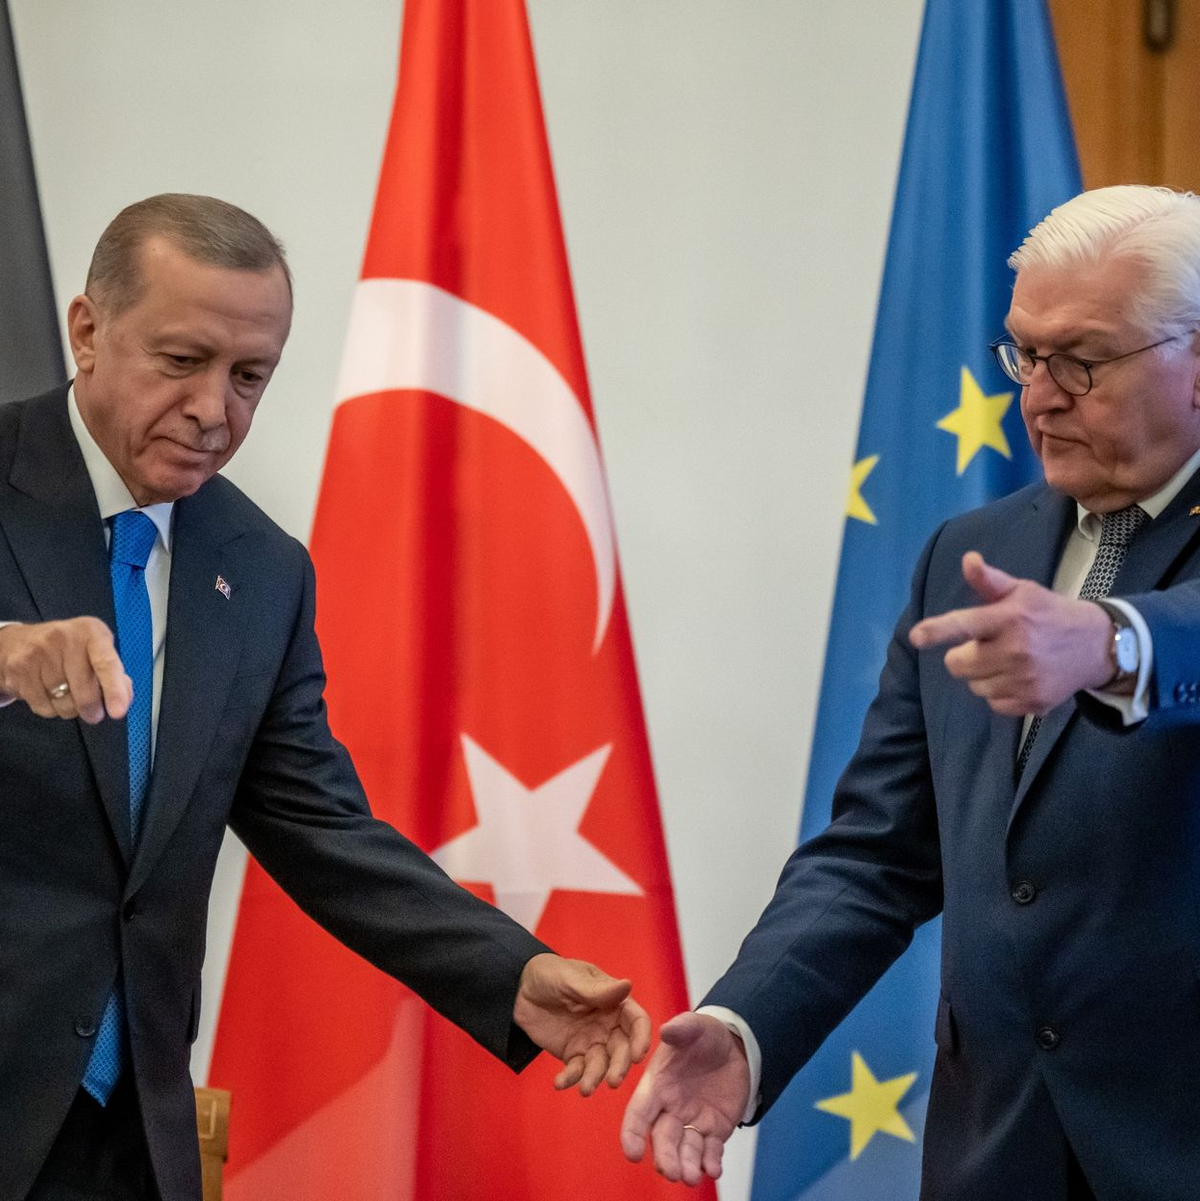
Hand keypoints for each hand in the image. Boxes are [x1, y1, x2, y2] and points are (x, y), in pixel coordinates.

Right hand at [0, 618, 131, 722]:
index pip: (106, 663)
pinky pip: (43, 706)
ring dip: (69, 709)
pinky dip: (50, 709)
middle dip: (92, 710)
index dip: (114, 690)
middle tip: (94, 714)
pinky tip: (48, 693)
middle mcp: (66, 638)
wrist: (18, 642)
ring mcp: (40, 651)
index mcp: (92, 632)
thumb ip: (115, 674)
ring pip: (63, 702)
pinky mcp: (20, 667)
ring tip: (66, 695)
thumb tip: (124, 699)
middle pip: (85, 691)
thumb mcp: (95, 651)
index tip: (118, 712)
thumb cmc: (68, 650)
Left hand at [513, 953, 650, 1094]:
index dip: (641, 1037)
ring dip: (595, 1078)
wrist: (520, 989)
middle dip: (619, 1066)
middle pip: (622, 1049)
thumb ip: (597, 990)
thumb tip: (627, 985)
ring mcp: (591, 1041)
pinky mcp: (573, 1054)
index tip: (637, 1055)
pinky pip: (576, 1070)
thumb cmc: (551, 974)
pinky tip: (559, 1082)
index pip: (636, 1020)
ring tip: (585, 1089)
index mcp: (614, 1002)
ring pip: (600, 1064)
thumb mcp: (571, 979)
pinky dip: (570, 1078)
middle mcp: (608, 1025)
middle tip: (613, 1081)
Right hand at [620, 1012, 749, 1184]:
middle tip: (672, 1172)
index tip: (633, 1153)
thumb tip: (666, 1031)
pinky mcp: (714, 1131)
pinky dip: (711, 1163)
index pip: (639, 1112)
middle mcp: (670, 1108)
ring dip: (687, 1165)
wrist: (734, 1047)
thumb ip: (682, 1029)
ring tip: (692, 1176)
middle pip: (662, 1138)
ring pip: (685, 1150)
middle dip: (666, 1157)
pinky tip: (714, 1169)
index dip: (632, 1133)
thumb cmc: (705, 1036)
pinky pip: (711, 1151)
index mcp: (657, 1085)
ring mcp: (692, 1122)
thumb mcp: (696, 1026)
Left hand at [909, 551, 1113, 715]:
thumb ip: (990, 581)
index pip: (965, 624)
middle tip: (987, 646)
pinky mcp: (1034, 703)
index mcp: (1010, 618)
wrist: (1098, 646)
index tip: (916, 637)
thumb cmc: (1049, 614)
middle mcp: (1016, 650)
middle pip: (957, 664)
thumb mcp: (1023, 591)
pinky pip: (993, 704)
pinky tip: (1019, 678)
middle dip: (964, 656)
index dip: (937, 631)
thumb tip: (968, 560)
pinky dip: (999, 693)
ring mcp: (1025, 680)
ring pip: (973, 686)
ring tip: (1007, 661)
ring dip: (982, 675)